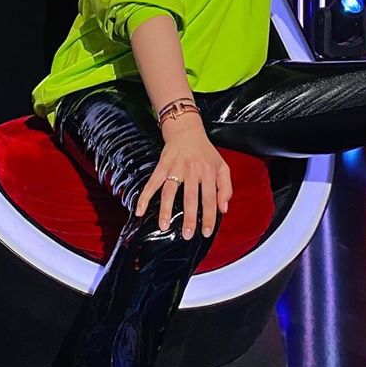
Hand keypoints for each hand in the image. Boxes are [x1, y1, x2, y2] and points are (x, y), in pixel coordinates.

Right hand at [134, 115, 232, 237]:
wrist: (187, 131)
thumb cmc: (206, 152)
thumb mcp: (222, 167)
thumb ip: (226, 188)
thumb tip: (223, 209)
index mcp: (208, 172)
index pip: (210, 198)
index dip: (208, 216)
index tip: (206, 232)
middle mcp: (192, 170)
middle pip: (190, 197)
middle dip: (188, 217)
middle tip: (186, 234)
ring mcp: (176, 168)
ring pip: (169, 191)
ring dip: (166, 209)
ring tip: (164, 226)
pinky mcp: (162, 165)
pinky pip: (152, 182)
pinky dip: (145, 196)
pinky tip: (139, 210)